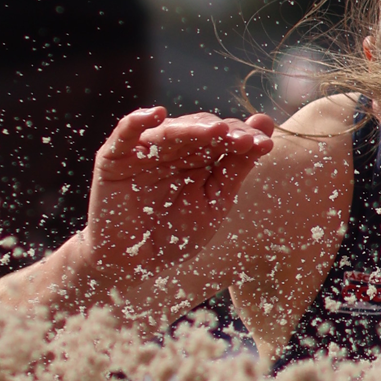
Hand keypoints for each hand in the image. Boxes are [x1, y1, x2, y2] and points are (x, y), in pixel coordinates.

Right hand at [83, 107, 274, 279]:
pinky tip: (156, 114)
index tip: (264, 145)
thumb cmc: (175, 236)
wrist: (134, 266)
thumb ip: (236, 168)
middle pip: (199, 130)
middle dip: (223, 133)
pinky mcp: (114, 158)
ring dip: (193, 129)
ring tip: (217, 131)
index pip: (223, 138)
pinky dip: (137, 122)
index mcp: (198, 158)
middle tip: (245, 140)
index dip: (243, 137)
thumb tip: (266, 128)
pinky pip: (124, 134)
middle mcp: (172, 150)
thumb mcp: (213, 202)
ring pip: (169, 131)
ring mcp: (143, 152)